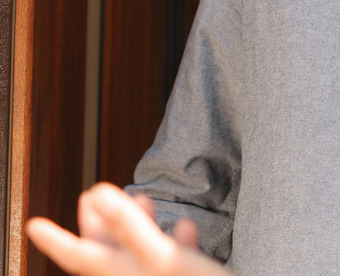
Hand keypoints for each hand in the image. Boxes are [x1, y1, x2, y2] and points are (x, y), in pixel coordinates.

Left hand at [25, 183, 230, 275]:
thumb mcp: (159, 255)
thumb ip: (129, 225)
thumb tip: (98, 193)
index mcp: (117, 275)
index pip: (77, 255)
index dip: (54, 240)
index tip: (33, 224)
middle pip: (103, 252)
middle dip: (97, 223)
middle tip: (88, 197)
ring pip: (135, 254)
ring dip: (135, 226)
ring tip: (141, 199)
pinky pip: (168, 261)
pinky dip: (171, 240)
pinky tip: (185, 227)